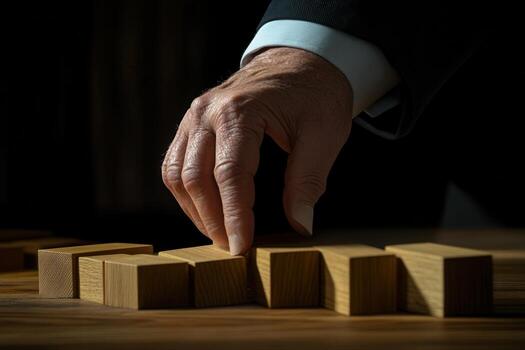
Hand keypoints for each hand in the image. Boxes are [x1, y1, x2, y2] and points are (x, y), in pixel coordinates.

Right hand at [162, 47, 352, 254]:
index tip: (242, 248)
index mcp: (240, 111)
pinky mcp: (192, 122)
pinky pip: (175, 162)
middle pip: (195, 178)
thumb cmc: (315, 92)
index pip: (230, 176)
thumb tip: (300, 224)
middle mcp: (208, 112)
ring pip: (176, 173)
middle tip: (232, 247)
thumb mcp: (324, 134)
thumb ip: (308, 180)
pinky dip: (185, 190)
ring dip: (195, 209)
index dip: (235, 217)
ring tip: (219, 232)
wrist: (301, 59)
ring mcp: (195, 115)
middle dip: (212, 220)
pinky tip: (204, 207)